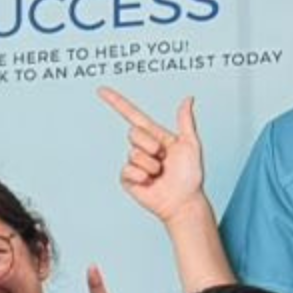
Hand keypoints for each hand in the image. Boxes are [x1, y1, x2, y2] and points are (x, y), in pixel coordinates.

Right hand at [101, 88, 210, 226]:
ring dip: (151, 165)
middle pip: (134, 133)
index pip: (132, 115)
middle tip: (163, 159)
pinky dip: (142, 176)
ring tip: (160, 174)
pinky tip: (150, 183)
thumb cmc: (190, 175)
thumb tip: (188, 99)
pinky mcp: (127, 178)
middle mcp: (142, 147)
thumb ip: (185, 121)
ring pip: (134, 153)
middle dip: (151, 145)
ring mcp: (133, 163)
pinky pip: (128, 170)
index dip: (117, 102)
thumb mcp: (190, 144)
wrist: (183, 201)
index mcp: (155, 136)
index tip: (101, 90)